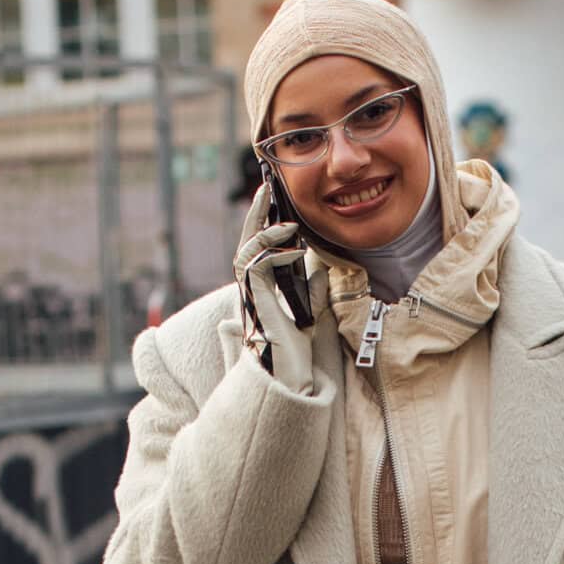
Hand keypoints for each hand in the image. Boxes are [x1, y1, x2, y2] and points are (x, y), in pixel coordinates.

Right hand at [233, 188, 314, 395]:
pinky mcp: (255, 302)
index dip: (261, 222)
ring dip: (266, 234)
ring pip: (245, 252)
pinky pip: (256, 267)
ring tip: (289, 227)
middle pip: (244, 242)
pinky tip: (295, 251)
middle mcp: (249, 289)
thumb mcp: (312, 308)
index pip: (255, 247)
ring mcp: (249, 295)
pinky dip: (275, 254)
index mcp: (260, 287)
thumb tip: (319, 267)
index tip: (272, 199)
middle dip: (254, 214)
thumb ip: (312, 287)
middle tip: (266, 189)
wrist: (293, 374)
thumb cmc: (299, 348)